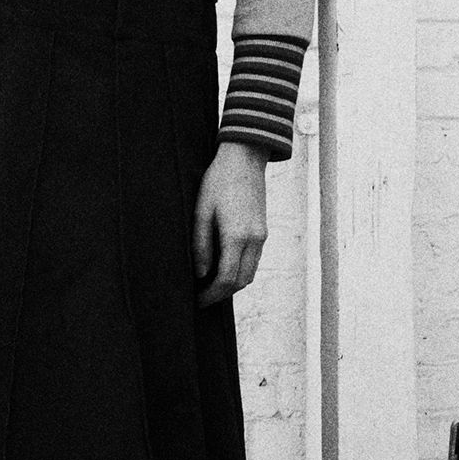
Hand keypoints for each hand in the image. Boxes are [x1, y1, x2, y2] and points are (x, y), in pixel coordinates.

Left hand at [194, 144, 267, 301]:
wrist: (245, 158)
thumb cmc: (217, 181)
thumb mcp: (201, 211)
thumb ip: (201, 245)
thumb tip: (201, 274)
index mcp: (237, 236)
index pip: (225, 279)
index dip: (210, 295)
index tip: (196, 301)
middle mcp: (254, 239)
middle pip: (240, 282)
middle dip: (220, 294)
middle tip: (200, 298)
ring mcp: (262, 235)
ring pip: (249, 274)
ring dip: (231, 285)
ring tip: (208, 286)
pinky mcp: (262, 230)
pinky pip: (253, 260)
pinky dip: (239, 271)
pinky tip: (222, 267)